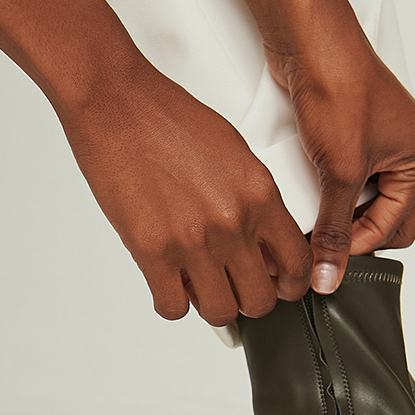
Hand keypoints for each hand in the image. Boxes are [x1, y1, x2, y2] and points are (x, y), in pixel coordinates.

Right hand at [57, 58, 312, 321]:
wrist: (118, 104)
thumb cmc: (167, 118)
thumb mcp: (233, 151)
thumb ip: (252, 198)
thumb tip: (258, 237)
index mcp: (260, 194)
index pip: (297, 264)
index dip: (289, 285)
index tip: (278, 286)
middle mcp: (233, 222)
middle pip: (260, 299)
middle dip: (249, 300)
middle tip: (235, 288)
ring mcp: (193, 240)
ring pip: (220, 311)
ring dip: (211, 304)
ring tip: (199, 286)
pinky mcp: (152, 251)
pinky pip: (172, 306)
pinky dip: (171, 302)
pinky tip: (167, 283)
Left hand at [267, 20, 414, 293]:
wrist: (310, 42)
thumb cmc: (339, 90)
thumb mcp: (339, 171)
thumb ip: (334, 229)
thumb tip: (329, 274)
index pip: (395, 227)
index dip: (357, 247)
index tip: (322, 262)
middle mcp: (411, 148)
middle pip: (386, 216)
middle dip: (355, 232)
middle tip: (319, 246)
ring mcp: (384, 138)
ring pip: (365, 196)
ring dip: (340, 210)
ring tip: (311, 218)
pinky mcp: (355, 129)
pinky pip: (350, 174)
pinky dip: (332, 189)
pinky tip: (308, 193)